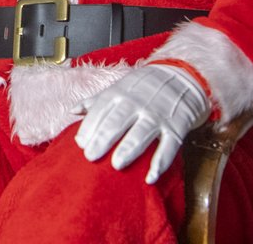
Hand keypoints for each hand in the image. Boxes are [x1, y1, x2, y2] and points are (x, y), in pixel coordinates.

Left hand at [73, 63, 210, 184]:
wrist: (180, 76)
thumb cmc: (142, 87)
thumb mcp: (118, 88)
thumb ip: (95, 101)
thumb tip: (72, 111)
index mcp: (120, 93)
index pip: (101, 109)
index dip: (90, 126)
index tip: (80, 143)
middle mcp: (137, 103)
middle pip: (118, 122)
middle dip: (103, 138)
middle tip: (91, 156)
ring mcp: (157, 116)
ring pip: (142, 133)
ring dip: (129, 148)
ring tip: (116, 164)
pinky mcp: (176, 127)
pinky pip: (169, 146)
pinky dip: (161, 162)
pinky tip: (151, 177)